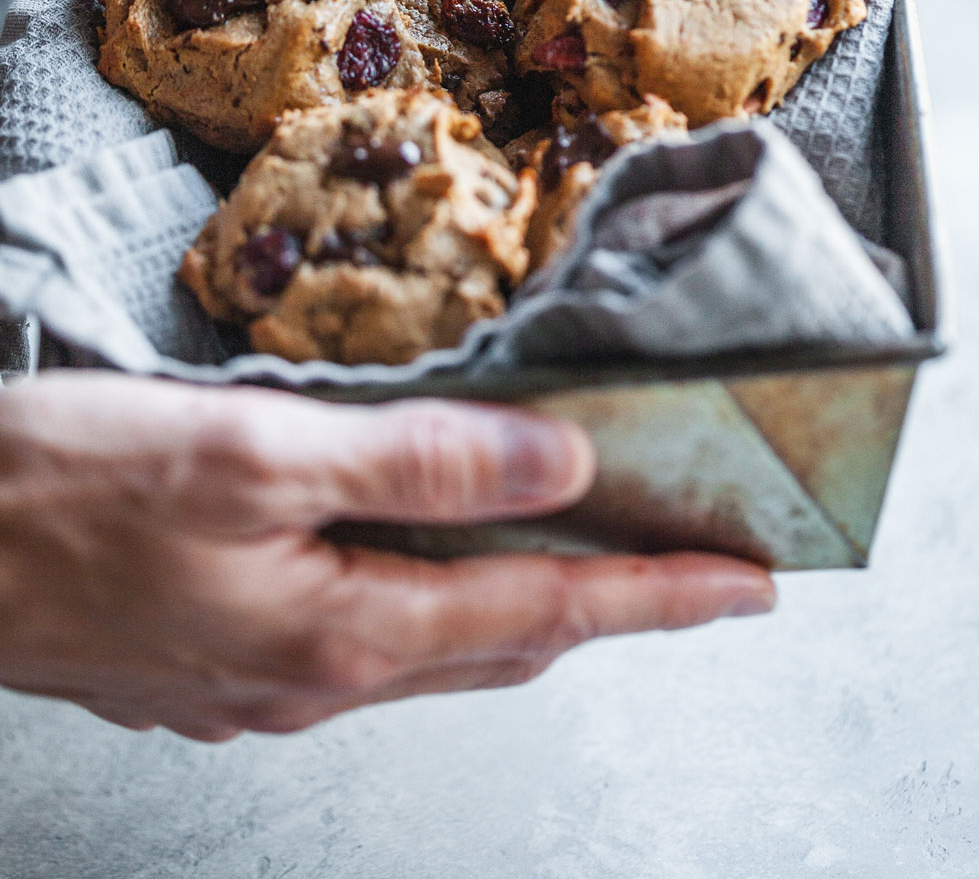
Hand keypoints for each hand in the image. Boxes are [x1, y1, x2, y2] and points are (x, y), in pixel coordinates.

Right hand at [0, 373, 774, 741]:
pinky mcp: (223, 666)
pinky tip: (436, 557)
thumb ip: (418, 462)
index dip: (660, 595)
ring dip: (529, 602)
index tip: (750, 584)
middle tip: (693, 565)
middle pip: (508, 640)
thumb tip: (561, 461)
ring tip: (592, 551)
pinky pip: (373, 639)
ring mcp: (267, 686)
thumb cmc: (66, 493)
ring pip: (441, 646)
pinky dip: (439, 599)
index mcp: (343, 631)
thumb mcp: (253, 452)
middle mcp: (319, 679)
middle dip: (613, 604)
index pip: (549, 611)